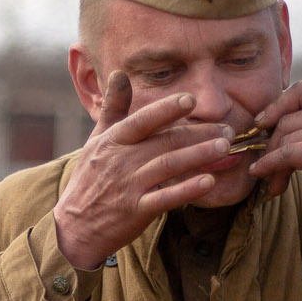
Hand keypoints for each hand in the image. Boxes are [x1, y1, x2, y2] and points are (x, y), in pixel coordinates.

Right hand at [54, 72, 230, 270]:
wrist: (74, 227)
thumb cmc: (89, 179)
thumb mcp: (96, 139)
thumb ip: (113, 107)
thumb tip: (119, 73)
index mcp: (114, 141)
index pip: (142, 120)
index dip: (166, 109)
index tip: (190, 99)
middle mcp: (122, 160)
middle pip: (166, 142)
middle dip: (199, 133)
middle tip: (227, 129)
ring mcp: (129, 186)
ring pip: (170, 165)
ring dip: (199, 155)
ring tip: (224, 148)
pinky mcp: (137, 211)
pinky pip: (166, 198)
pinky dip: (188, 189)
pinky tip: (208, 181)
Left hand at [248, 82, 301, 236]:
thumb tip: (277, 133)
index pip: (300, 91)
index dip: (276, 106)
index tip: (261, 125)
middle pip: (286, 120)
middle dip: (270, 146)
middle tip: (265, 171)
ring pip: (284, 139)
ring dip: (272, 164)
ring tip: (274, 185)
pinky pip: (286, 154)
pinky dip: (269, 165)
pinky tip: (262, 175)